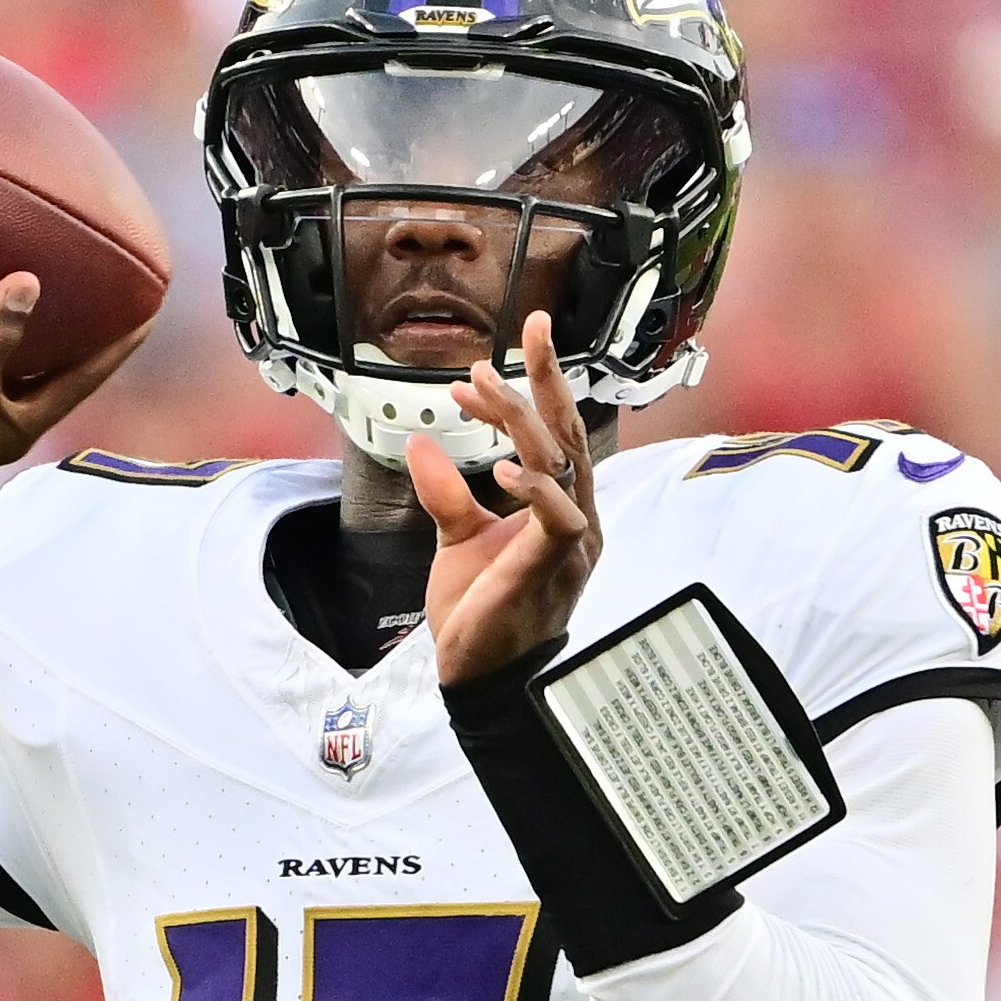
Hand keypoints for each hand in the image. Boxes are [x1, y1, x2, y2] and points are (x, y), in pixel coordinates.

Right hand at [0, 275, 145, 494]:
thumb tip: (30, 284)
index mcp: (18, 422)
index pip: (82, 380)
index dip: (115, 349)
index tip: (147, 315)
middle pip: (50, 363)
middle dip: (77, 330)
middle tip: (106, 288)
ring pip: (4, 350)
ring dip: (22, 318)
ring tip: (45, 274)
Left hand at [405, 308, 601, 684]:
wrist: (480, 674)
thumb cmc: (481, 611)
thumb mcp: (457, 539)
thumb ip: (446, 492)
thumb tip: (423, 443)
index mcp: (563, 509)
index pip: (555, 435)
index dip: (534, 389)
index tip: (494, 358)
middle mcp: (577, 520)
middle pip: (570, 433)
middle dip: (550, 377)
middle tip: (534, 326)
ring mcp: (571, 544)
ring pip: (561, 462)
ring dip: (522, 420)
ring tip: (483, 386)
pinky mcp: (551, 568)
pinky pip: (557, 516)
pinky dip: (535, 487)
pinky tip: (503, 468)